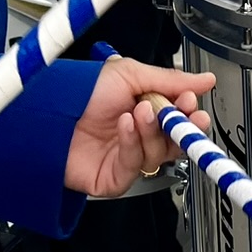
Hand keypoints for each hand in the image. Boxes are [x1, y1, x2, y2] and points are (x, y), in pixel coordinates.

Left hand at [64, 58, 214, 198]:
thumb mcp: (129, 74)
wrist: (47, 114)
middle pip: (175, 140)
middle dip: (183, 127)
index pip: (179, 116)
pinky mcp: (115, 177)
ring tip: (141, 111)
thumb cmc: (80, 92)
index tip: (191, 102)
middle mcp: (138, 134)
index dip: (188, 111)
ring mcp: (127, 156)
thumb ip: (170, 79)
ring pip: (159, 153)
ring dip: (153, 130)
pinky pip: (135, 165)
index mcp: (145, 109)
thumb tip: (204, 80)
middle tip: (186, 116)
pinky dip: (133, 143)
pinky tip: (125, 125)